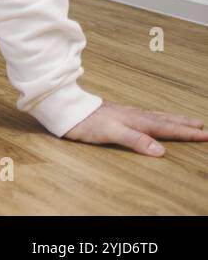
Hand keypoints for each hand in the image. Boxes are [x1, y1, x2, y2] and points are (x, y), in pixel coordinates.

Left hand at [63, 99, 207, 154]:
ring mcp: (126, 114)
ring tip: (186, 121)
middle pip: (165, 120)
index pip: (166, 128)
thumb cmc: (86, 122)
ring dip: (173, 119)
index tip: (204, 135)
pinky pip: (145, 116)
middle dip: (184, 124)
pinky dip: (157, 118)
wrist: (66, 109)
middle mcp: (134, 116)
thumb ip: (135, 140)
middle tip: (202, 126)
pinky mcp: (117, 114)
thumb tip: (160, 150)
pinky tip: (153, 119)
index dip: (186, 133)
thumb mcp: (111, 132)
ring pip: (156, 116)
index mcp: (136, 121)